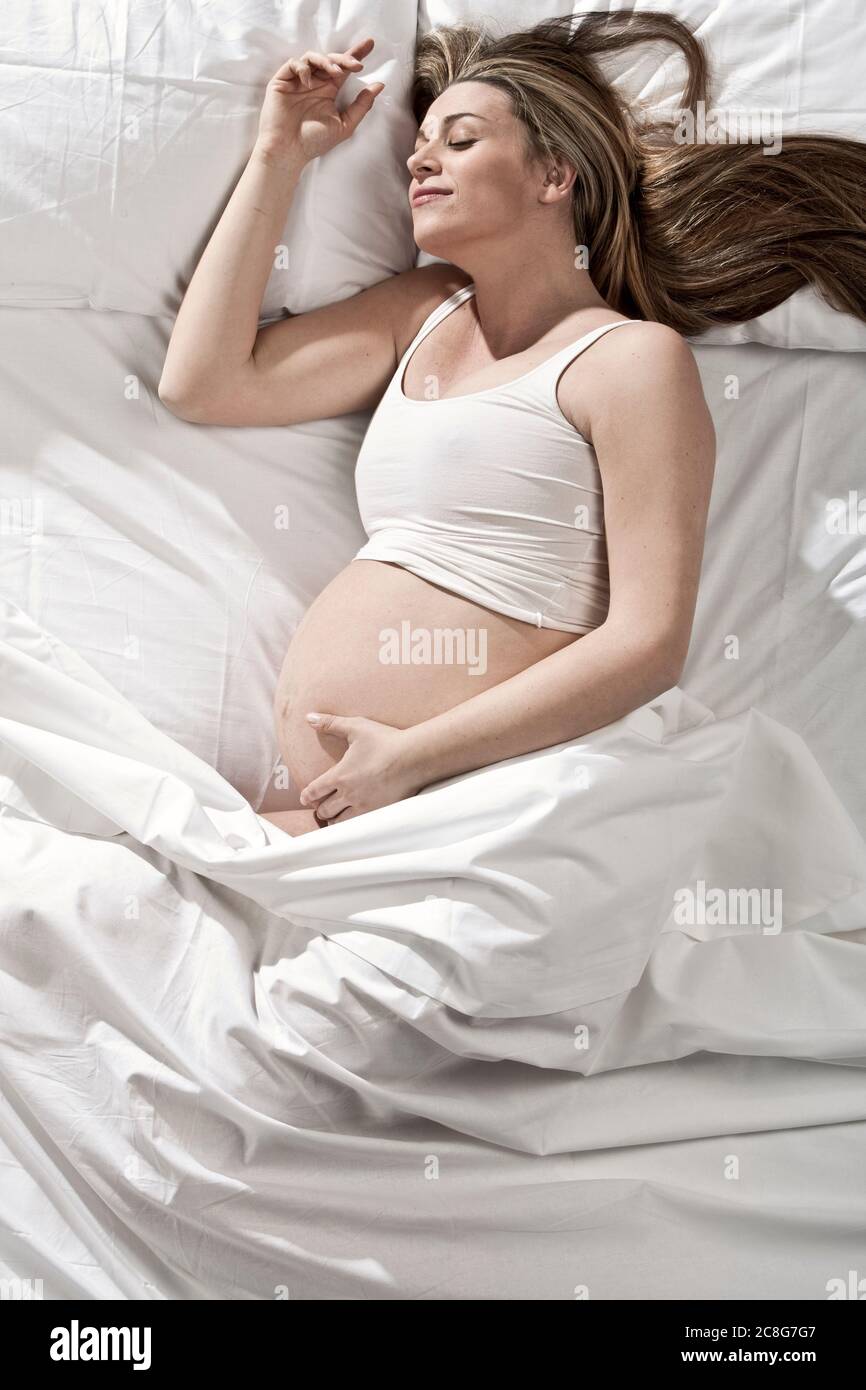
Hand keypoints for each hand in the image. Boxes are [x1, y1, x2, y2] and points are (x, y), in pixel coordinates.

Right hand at [256, 37, 383, 165]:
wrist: (288, 150)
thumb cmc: (314, 141)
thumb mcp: (345, 125)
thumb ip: (362, 105)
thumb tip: (380, 86)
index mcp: (329, 91)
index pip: (344, 68)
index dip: (356, 54)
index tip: (370, 44)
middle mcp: (315, 83)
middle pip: (331, 59)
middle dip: (345, 57)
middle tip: (357, 64)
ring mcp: (298, 81)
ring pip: (313, 57)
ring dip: (327, 61)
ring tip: (336, 72)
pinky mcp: (283, 81)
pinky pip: (294, 63)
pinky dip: (304, 69)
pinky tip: (309, 83)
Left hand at [298, 713, 426, 821]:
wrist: (413, 758)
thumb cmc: (385, 741)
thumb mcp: (356, 727)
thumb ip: (330, 723)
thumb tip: (308, 717)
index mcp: (339, 775)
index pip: (315, 790)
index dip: (307, 796)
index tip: (305, 798)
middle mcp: (349, 794)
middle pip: (325, 810)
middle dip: (320, 810)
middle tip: (320, 808)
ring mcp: (364, 806)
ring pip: (341, 822)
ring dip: (334, 820)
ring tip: (334, 818)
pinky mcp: (379, 812)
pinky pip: (359, 825)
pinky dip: (351, 825)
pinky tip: (353, 822)